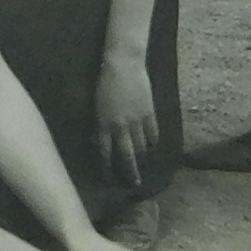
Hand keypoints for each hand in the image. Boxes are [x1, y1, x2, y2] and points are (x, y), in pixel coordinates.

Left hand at [95, 55, 158, 187]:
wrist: (123, 65)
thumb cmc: (104, 81)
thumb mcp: (96, 105)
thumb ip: (99, 123)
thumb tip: (98, 140)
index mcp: (104, 124)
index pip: (105, 152)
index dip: (107, 167)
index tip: (108, 179)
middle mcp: (120, 126)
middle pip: (126, 155)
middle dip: (130, 171)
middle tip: (135, 185)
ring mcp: (137, 120)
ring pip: (141, 146)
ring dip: (142, 157)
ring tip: (144, 165)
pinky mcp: (149, 112)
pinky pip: (153, 132)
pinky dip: (153, 141)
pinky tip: (153, 146)